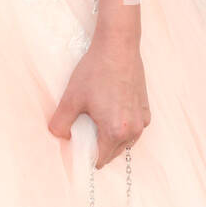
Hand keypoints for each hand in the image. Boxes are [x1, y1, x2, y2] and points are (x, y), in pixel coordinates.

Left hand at [47, 35, 150, 167]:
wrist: (118, 47)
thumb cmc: (96, 71)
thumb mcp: (71, 98)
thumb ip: (61, 123)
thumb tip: (60, 136)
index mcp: (116, 131)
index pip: (100, 159)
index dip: (85, 157)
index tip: (76, 149)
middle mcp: (133, 129)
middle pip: (113, 153)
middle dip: (98, 148)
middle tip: (82, 132)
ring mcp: (142, 120)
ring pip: (124, 142)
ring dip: (110, 138)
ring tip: (94, 120)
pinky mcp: (145, 109)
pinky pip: (132, 128)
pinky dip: (121, 127)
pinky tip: (107, 111)